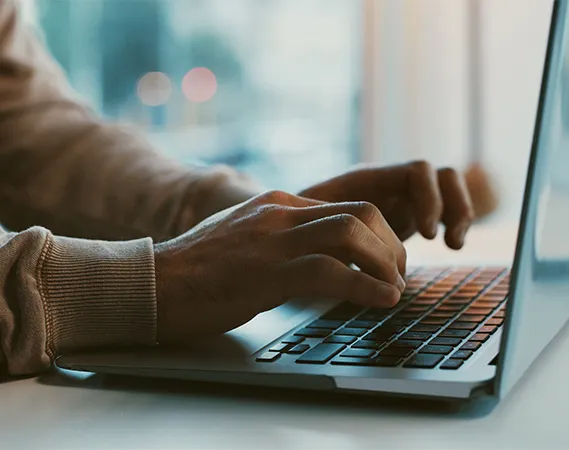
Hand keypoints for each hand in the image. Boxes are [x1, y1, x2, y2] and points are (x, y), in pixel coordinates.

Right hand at [154, 190, 406, 344]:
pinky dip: (365, 287)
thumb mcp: (247, 239)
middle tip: (399, 274)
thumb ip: (283, 237)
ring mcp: (272, 240)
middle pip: (360, 212)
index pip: (348, 206)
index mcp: (278, 204)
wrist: (151, 283)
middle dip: (391, 245)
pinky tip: (382, 300)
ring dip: (385, 263)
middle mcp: (280, 214)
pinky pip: (330, 272)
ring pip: (351, 234)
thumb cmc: (198, 270)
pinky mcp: (265, 273)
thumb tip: (322, 256)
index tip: (390, 261)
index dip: (380, 234)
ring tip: (395, 289)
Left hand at [300, 161, 474, 248]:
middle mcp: (388, 183)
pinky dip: (452, 222)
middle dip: (453, 205)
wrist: (288, 229)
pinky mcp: (405, 215)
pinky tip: (449, 245)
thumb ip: (331, 230)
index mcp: (368, 179)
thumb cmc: (293, 227)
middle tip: (445, 242)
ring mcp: (400, 197)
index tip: (428, 235)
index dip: (429, 199)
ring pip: (447, 188)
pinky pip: (442, 208)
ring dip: (459, 212)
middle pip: (441, 175)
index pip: (417, 171)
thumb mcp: (310, 227)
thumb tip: (347, 246)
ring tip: (454, 245)